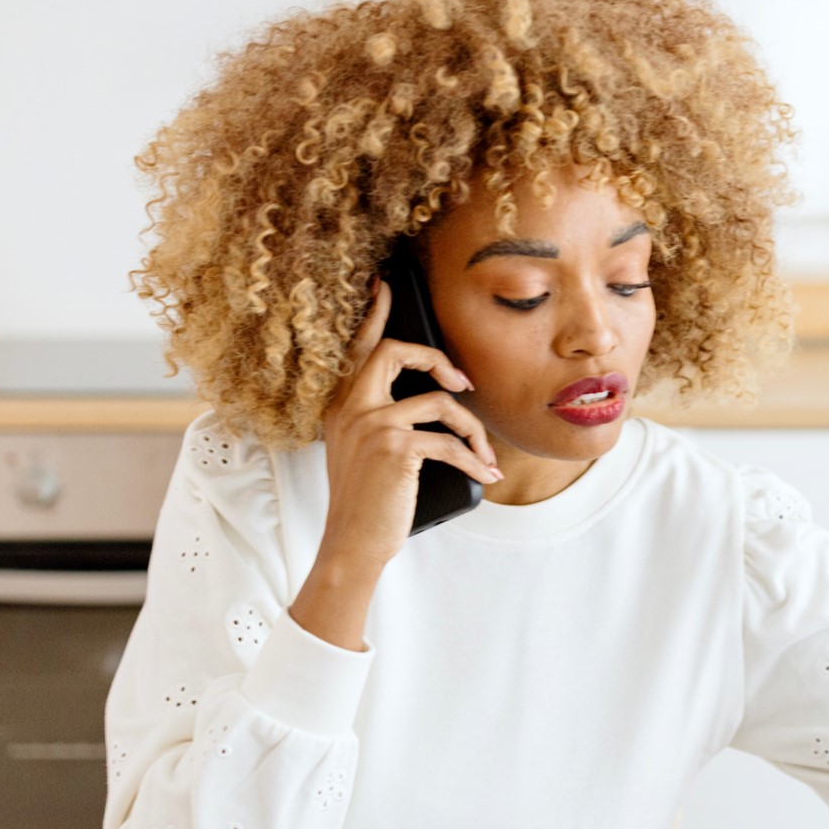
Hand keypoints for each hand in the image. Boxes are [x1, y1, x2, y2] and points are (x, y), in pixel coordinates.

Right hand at [315, 275, 501, 568]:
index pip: (358, 348)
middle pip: (396, 351)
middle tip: (464, 382)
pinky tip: (486, 475)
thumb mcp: (364, 453)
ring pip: (439, 402)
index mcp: (342, 405)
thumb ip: (384, 421)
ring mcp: (372, 424)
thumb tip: (436, 402)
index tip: (385, 284)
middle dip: (437, 359)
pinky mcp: (395, 447)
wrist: (352, 544)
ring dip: (473, 429)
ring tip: (485, 453)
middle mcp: (351, 408)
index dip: (374, 314)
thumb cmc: (367, 503)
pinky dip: (475, 460)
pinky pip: (450, 442)